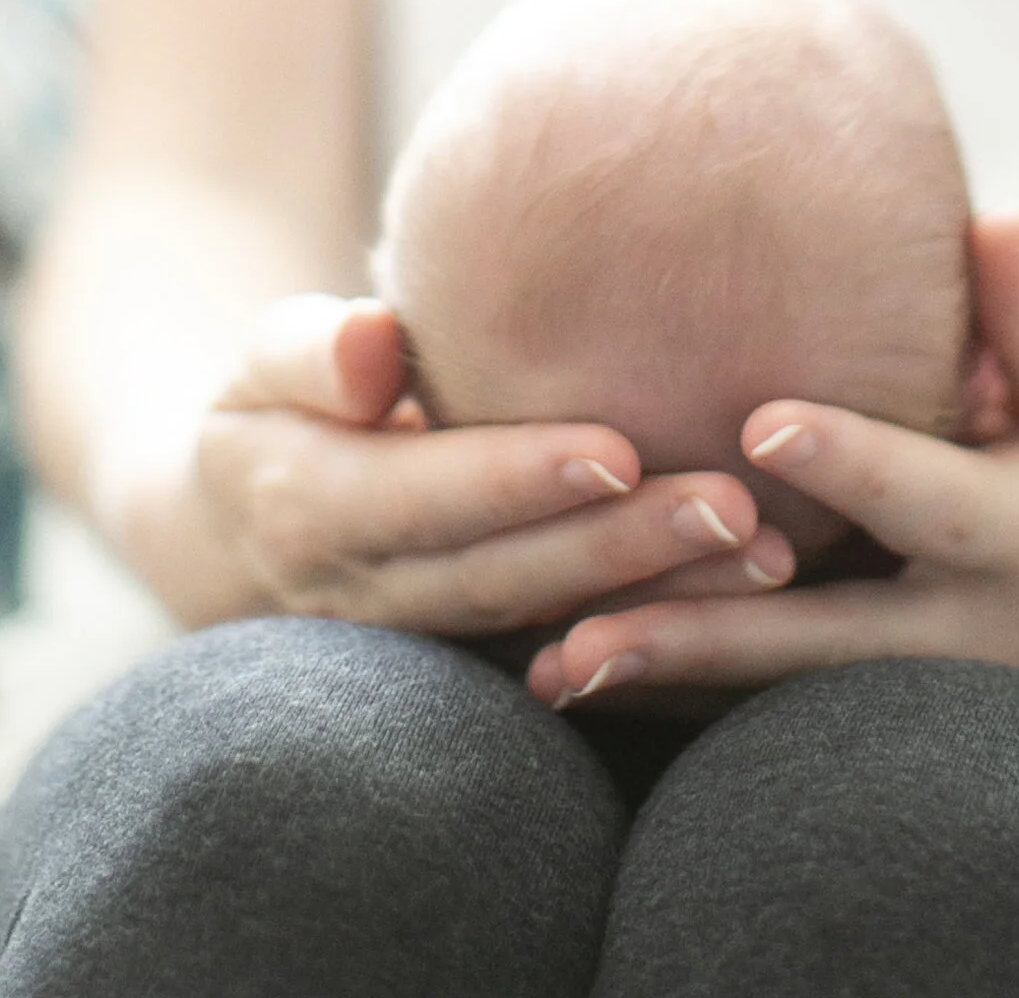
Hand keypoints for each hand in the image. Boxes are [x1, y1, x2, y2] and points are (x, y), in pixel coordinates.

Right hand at [193, 292, 798, 638]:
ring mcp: (430, 651)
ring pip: (551, 635)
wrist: (246, 532)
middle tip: (736, 506)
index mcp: (310, 511)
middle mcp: (371, 600)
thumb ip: (309, 351)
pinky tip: (753, 616)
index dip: (517, 480)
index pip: (425, 499)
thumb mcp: (263, 363)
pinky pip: (572, 668)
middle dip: (622, 549)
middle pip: (506, 580)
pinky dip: (659, 648)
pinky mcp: (482, 673)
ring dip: (662, 604)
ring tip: (772, 558)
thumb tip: (369, 344)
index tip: (618, 447)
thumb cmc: (281, 405)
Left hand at [522, 222, 1018, 731]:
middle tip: (584, 619)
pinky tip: (605, 688)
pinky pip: (797, 724)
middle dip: (707, 631)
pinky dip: (703, 709)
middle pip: (828, 643)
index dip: (850, 460)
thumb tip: (984, 222)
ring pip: (796, 702)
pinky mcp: (918, 730)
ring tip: (556, 667)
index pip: (930, 496)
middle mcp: (987, 633)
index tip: (757, 424)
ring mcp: (950, 701)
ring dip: (679, 684)